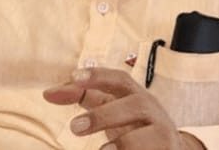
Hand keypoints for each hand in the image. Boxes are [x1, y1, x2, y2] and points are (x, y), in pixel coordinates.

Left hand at [43, 68, 203, 149]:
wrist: (170, 145)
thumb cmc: (133, 122)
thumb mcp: (112, 107)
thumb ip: (84, 97)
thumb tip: (49, 93)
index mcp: (135, 94)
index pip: (119, 79)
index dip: (98, 76)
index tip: (74, 76)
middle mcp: (151, 109)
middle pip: (133, 105)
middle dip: (104, 115)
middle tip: (74, 127)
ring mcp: (162, 132)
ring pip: (148, 135)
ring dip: (125, 142)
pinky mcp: (168, 149)